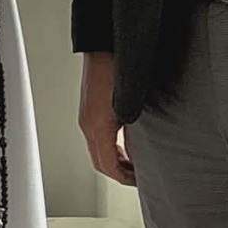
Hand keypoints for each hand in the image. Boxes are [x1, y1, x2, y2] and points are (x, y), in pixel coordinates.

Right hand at [78, 52, 134, 186]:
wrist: (105, 45)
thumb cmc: (118, 69)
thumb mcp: (132, 107)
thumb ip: (135, 135)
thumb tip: (141, 154)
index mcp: (97, 127)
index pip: (107, 165)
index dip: (124, 178)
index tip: (139, 182)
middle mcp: (87, 124)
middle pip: (99, 161)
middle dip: (119, 173)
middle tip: (138, 177)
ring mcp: (86, 116)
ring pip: (97, 149)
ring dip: (115, 160)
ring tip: (134, 163)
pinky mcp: (89, 108)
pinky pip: (97, 137)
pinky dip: (110, 146)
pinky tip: (125, 142)